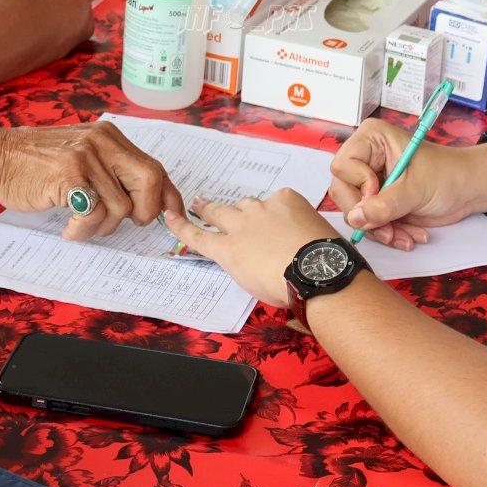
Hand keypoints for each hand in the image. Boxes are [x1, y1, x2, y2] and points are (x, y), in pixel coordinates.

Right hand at [0, 123, 182, 239]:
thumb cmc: (37, 165)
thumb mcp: (82, 156)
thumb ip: (111, 172)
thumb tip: (146, 202)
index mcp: (111, 137)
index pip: (155, 167)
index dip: (169, 195)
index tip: (173, 217)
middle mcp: (103, 142)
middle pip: (150, 180)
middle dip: (145, 211)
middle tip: (125, 224)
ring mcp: (87, 157)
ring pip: (121, 206)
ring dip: (102, 226)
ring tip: (81, 224)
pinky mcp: (70, 175)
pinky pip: (94, 213)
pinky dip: (83, 230)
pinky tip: (68, 228)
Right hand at [162, 191, 337, 305]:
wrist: (316, 270)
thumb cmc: (285, 288)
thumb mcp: (252, 282)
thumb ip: (243, 262)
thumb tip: (246, 254)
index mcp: (229, 251)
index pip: (197, 237)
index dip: (181, 227)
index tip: (170, 216)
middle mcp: (239, 225)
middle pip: (216, 212)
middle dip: (205, 207)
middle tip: (198, 202)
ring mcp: (262, 208)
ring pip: (246, 204)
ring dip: (245, 210)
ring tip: (253, 216)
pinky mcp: (285, 198)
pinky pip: (277, 200)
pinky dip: (280, 209)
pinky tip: (291, 219)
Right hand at [329, 119, 486, 249]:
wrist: (470, 190)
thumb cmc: (447, 175)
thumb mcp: (416, 189)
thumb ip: (385, 205)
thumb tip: (356, 218)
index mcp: (371, 140)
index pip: (342, 166)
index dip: (359, 186)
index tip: (380, 194)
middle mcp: (365, 159)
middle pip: (343, 192)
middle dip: (369, 216)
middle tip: (389, 230)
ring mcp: (370, 183)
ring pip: (356, 213)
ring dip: (381, 230)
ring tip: (407, 236)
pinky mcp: (378, 202)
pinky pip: (369, 223)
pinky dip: (388, 234)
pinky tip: (409, 236)